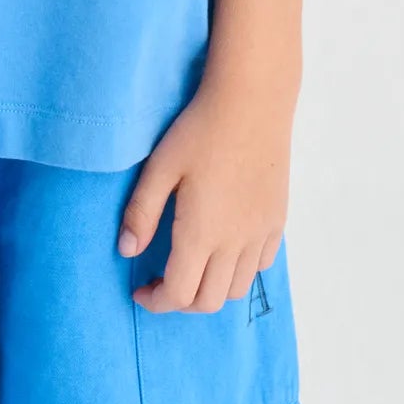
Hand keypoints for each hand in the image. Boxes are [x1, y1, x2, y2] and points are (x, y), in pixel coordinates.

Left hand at [116, 78, 292, 312]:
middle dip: (181, 301)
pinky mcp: (277, 220)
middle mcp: (235, 243)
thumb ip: (141, 213)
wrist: (251, 102)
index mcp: (201, 234)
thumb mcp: (159, 167)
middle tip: (161, 282)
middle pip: (209, 301)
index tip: (140, 291)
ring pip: (237, 289)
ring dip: (210, 290)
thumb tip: (126, 251)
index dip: (156, 301)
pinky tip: (224, 248)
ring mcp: (261, 233)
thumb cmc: (199, 129)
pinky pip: (261, 265)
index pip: (179, 294)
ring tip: (192, 267)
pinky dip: (240, 271)